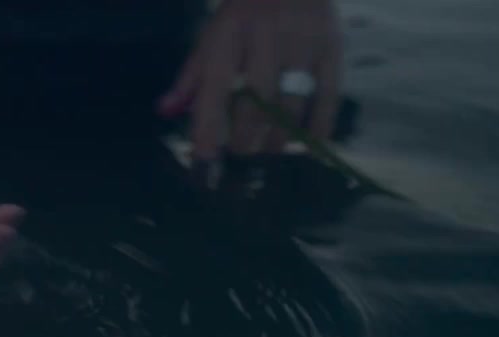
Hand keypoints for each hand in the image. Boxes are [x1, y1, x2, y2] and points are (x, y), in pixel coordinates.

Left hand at [157, 0, 342, 159]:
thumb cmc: (246, 14)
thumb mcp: (214, 35)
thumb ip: (192, 75)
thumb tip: (166, 110)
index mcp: (229, 32)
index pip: (215, 88)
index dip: (208, 128)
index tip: (204, 159)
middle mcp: (266, 34)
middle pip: (256, 103)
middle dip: (244, 139)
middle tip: (239, 156)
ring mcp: (303, 41)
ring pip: (290, 105)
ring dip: (276, 139)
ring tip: (266, 152)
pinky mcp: (332, 47)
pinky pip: (327, 97)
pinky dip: (317, 127)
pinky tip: (306, 145)